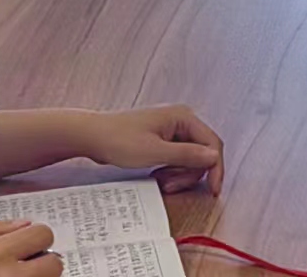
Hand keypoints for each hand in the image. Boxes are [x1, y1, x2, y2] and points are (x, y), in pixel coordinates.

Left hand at [79, 104, 223, 193]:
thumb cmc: (118, 140)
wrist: (91, 136)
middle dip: (190, 173)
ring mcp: (171, 129)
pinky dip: (171, 170)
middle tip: (172, 187)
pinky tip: (158, 175)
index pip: (212, 144)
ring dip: (179, 174)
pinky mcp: (162, 139)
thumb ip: (187, 155)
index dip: (215, 168)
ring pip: (190, 158)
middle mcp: (181, 120)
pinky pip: (177, 158)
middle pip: (202, 152)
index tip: (213, 189)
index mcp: (183, 117)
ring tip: (161, 181)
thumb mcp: (155, 152)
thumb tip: (214, 156)